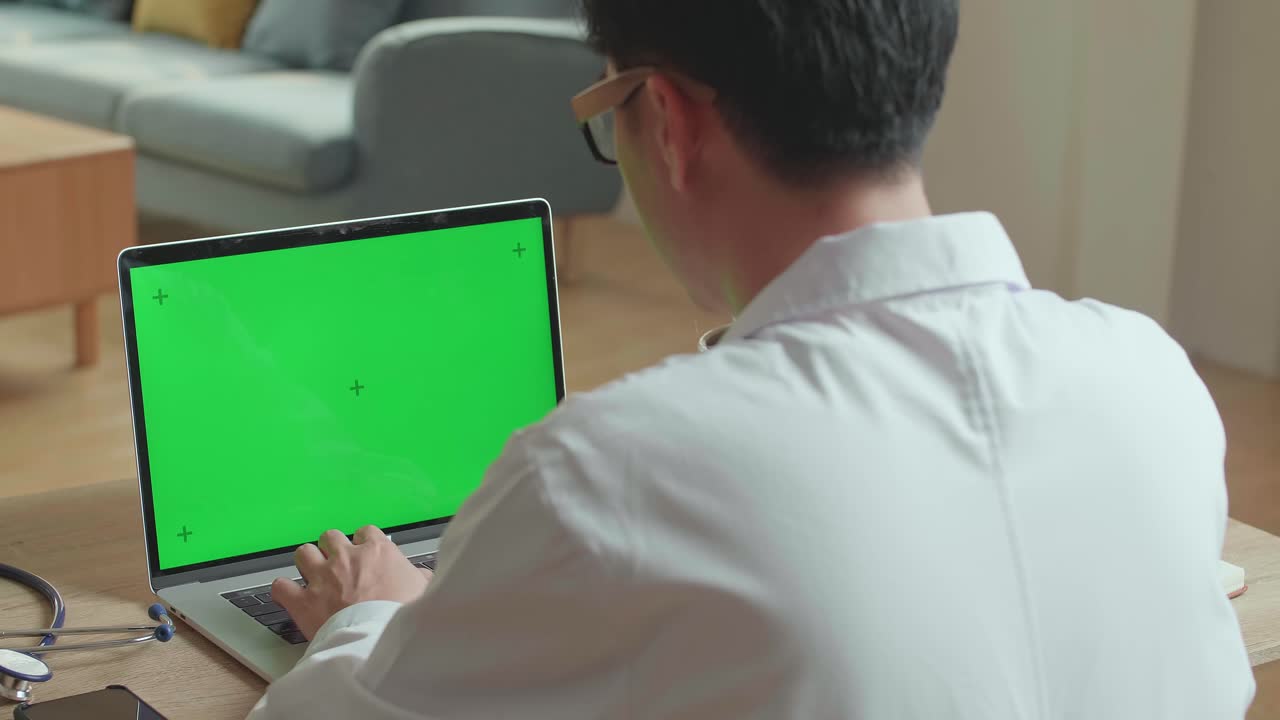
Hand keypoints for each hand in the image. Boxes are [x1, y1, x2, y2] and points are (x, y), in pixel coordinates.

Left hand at [272, 525, 431, 639]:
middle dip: (332, 549)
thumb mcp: (422, 591)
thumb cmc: (402, 616)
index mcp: (377, 551)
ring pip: (304, 553)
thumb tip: (421, 577)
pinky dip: (283, 590)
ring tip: (313, 575)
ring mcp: (321, 577)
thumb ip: (418, 578)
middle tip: (338, 565)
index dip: (364, 543)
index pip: (366, 532)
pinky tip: (289, 595)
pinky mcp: (303, 601)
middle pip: (330, 537)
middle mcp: (346, 558)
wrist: (378, 641)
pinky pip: (281, 586)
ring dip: (307, 563)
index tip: (365, 554)